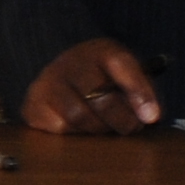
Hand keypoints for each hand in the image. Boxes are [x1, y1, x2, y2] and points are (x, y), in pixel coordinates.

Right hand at [20, 38, 160, 135]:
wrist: (62, 78)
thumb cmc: (103, 81)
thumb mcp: (127, 77)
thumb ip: (142, 92)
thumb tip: (149, 116)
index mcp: (99, 51)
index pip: (120, 64)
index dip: (138, 92)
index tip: (152, 117)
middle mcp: (69, 63)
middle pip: (98, 96)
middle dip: (121, 118)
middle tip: (132, 127)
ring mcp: (46, 83)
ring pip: (78, 116)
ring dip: (99, 128)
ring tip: (107, 128)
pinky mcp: (32, 105)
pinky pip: (58, 128)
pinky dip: (76, 134)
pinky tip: (83, 128)